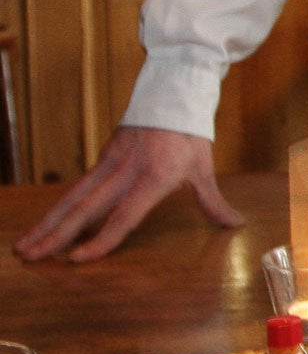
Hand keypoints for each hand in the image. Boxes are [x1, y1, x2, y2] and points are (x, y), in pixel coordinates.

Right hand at [13, 125, 242, 262]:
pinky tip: (44, 225)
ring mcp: (109, 164)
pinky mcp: (102, 159)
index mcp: (153, 177)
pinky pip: (76, 188)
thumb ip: (213, 202)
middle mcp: (125, 172)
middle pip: (85, 208)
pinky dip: (58, 207)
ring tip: (25, 245)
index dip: (101, 239)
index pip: (124, 216)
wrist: (171, 94)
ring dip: (47, 222)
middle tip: (30, 256)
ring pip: (72, 197)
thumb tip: (235, 225)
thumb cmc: (189, 135)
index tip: (78, 259)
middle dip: (56, 234)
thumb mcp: (203, 169)